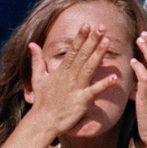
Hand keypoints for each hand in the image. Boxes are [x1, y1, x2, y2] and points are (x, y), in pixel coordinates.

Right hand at [28, 24, 122, 138]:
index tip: (87, 25)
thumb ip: (37, 60)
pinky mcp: (82, 101)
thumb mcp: (38, 78)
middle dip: (92, 41)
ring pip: (89, 68)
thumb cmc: (42, 101)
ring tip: (107, 42)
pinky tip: (114, 78)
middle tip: (102, 27)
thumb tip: (32, 44)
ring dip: (98, 55)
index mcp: (61, 71)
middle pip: (83, 55)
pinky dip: (104, 85)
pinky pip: (94, 91)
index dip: (80, 37)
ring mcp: (76, 88)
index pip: (72, 51)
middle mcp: (70, 77)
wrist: (42, 122)